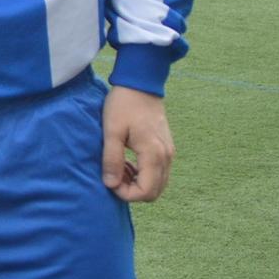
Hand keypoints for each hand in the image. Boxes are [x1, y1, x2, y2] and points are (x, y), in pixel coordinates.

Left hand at [101, 85, 172, 202]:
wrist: (140, 84)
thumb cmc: (123, 105)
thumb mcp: (111, 131)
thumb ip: (112, 159)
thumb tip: (110, 184)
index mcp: (154, 154)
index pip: (146, 192)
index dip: (126, 194)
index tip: (109, 181)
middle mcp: (167, 157)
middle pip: (154, 192)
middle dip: (132, 191)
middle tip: (113, 175)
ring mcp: (169, 153)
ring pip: (157, 183)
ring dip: (137, 183)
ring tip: (118, 168)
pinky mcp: (166, 148)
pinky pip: (158, 172)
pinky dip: (143, 174)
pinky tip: (127, 162)